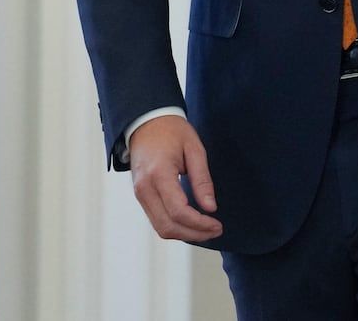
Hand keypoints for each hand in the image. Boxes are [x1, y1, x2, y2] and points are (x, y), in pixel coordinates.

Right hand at [129, 115, 222, 241]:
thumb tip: (210, 207)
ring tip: (207, 229)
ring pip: (160, 227)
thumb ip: (202, 180)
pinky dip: (175, 226)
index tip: (217, 224)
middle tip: (216, 230)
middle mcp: (144, 189)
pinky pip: (156, 219)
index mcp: (158, 174)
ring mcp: (139, 194)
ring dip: (185, 234)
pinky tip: (192, 223)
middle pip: (168, 226)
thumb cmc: (171, 131)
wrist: (146, 122)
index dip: (200, 223)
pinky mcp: (141, 196)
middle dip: (194, 234)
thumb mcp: (194, 149)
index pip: (179, 211)